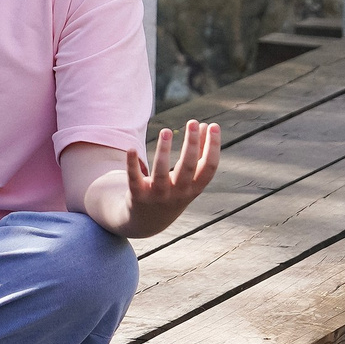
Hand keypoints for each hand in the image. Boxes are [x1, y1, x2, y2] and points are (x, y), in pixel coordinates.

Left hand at [120, 120, 218, 237]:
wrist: (147, 221)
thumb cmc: (173, 192)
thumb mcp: (188, 177)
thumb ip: (198, 153)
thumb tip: (208, 125)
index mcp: (194, 188)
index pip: (209, 168)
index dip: (213, 147)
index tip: (213, 125)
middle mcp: (178, 193)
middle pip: (187, 168)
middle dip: (191, 145)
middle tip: (193, 122)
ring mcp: (158, 196)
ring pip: (161, 174)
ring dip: (164, 152)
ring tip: (166, 131)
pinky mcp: (138, 196)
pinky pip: (134, 179)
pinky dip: (132, 165)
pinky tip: (131, 149)